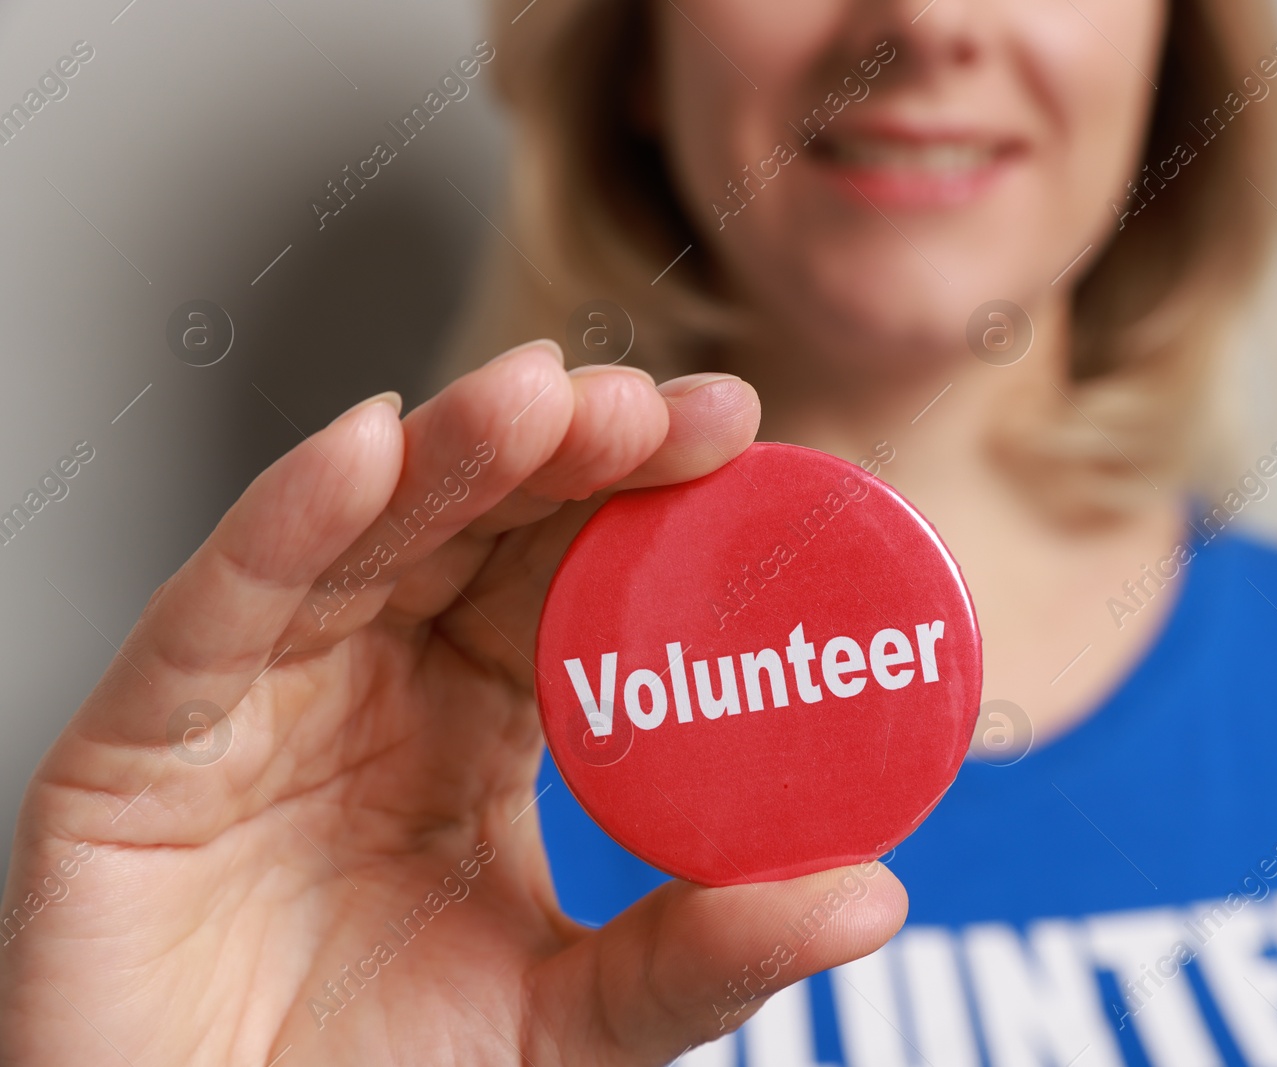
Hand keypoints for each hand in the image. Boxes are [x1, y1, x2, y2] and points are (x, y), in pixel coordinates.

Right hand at [0, 342, 906, 1065]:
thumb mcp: (576, 1025)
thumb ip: (703, 956)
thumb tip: (873, 892)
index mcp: (478, 728)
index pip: (567, 580)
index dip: (642, 500)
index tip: (734, 432)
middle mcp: (372, 690)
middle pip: (470, 530)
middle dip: (560, 451)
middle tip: (651, 403)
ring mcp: (257, 706)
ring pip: (355, 540)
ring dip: (449, 454)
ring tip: (541, 395)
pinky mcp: (139, 747)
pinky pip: (216, 613)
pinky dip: (287, 523)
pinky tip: (367, 448)